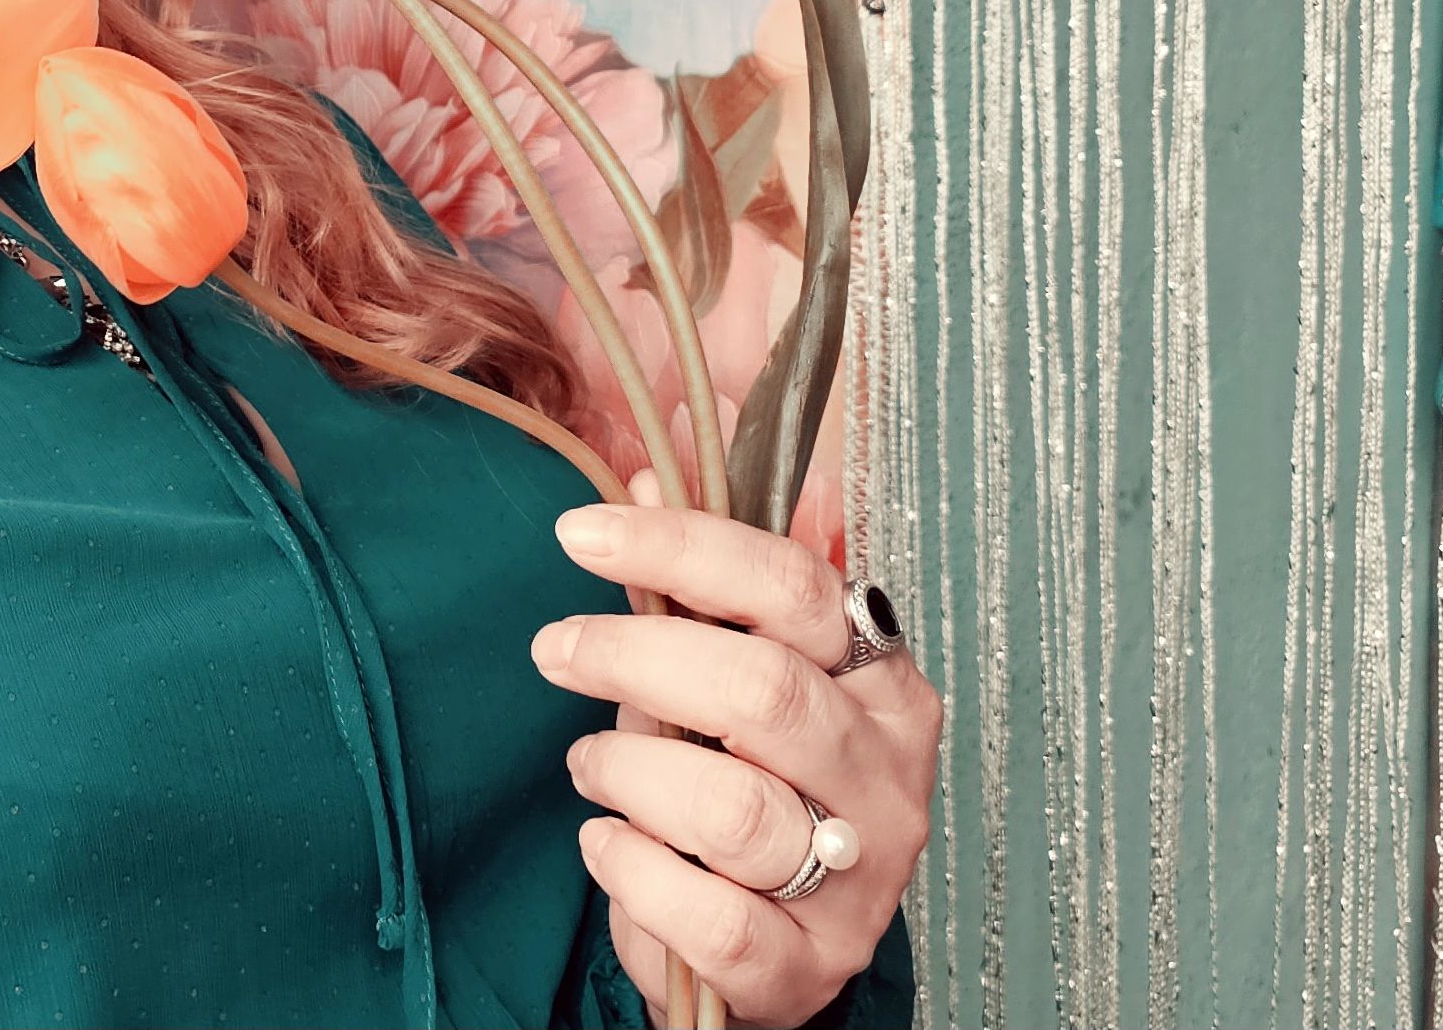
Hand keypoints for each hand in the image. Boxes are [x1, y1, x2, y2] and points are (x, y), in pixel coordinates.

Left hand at [531, 469, 943, 1029]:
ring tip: (588, 765)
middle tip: (555, 648)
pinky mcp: (813, 964)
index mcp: (880, 680)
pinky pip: (716, 919)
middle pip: (762, 689)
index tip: (578, 533)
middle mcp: (887, 774)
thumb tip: (644, 479)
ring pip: (735, 809)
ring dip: (629, 773)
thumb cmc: (749, 781)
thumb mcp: (729, 674)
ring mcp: (861, 876)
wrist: (772, 942)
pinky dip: (636, 875)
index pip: (792, 586)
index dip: (682, 548)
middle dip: (634, 657)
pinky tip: (607, 845)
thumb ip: (696, 591)